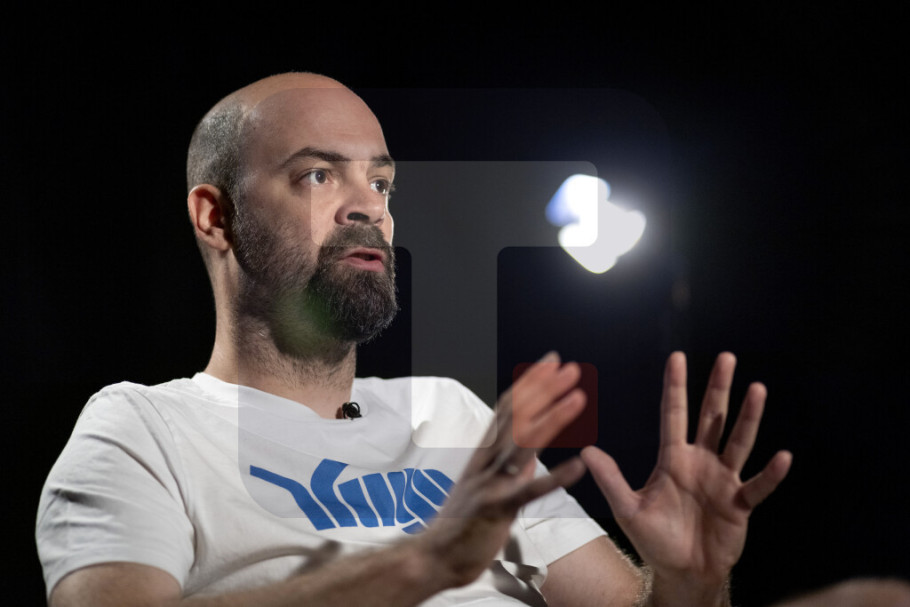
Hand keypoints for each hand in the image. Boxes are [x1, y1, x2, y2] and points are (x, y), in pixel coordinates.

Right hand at [416, 352, 587, 587]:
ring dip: (553, 418)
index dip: (531, 383)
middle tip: (569, 368)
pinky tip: (578, 466)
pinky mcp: (497, 509)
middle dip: (544, 390)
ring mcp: (490, 483)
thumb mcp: (487, 486)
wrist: (434, 557)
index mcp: (484, 453)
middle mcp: (486, 462)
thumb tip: (532, 450)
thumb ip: (510, 466)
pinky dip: (554, 478)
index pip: (509, 409)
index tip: (551, 362)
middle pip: (517, 416)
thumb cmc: (462, 523)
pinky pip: (529, 492)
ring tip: (578, 398)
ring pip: (524, 444)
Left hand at [582, 352, 791, 599]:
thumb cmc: (654, 539)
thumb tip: (586, 450)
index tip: (678, 357)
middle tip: (726, 357)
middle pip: (712, 418)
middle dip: (718, 388)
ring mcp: (723, 481)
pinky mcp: (740, 504)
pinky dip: (770, 474)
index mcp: (673, 459)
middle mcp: (700, 463)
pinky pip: (758, 486)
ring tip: (757, 390)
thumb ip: (611, 479)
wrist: (681, 572)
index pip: (673, 415)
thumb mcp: (628, 509)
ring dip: (748, 418)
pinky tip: (782, 456)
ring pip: (738, 442)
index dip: (675, 387)